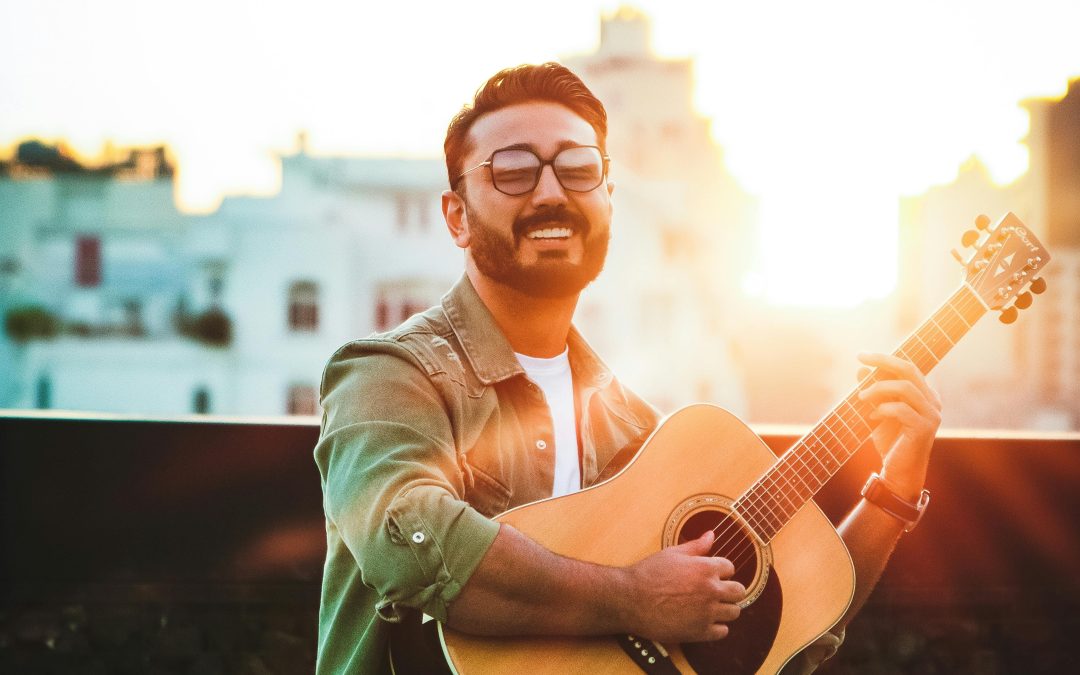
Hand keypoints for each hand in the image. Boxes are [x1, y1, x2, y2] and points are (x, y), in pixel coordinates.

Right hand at [622, 530, 744, 642]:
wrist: (630, 599)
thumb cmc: (648, 574)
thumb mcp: (672, 553)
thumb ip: (696, 546)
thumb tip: (711, 535)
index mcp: (705, 568)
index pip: (730, 568)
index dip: (721, 570)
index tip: (711, 574)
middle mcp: (711, 590)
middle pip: (738, 591)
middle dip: (730, 590)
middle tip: (716, 592)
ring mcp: (707, 613)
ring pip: (734, 612)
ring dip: (725, 609)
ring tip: (710, 607)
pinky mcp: (700, 632)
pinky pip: (722, 632)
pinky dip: (716, 627)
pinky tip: (704, 621)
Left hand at [856, 352, 941, 498]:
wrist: (898, 472)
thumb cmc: (889, 441)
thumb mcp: (877, 412)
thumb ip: (873, 392)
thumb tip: (862, 370)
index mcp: (924, 395)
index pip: (907, 367)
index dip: (884, 358)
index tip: (861, 355)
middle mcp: (932, 401)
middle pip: (909, 370)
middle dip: (883, 361)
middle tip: (861, 359)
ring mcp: (931, 415)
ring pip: (905, 387)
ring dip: (878, 389)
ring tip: (861, 398)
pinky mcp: (924, 429)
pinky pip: (901, 409)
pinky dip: (882, 409)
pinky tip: (871, 418)